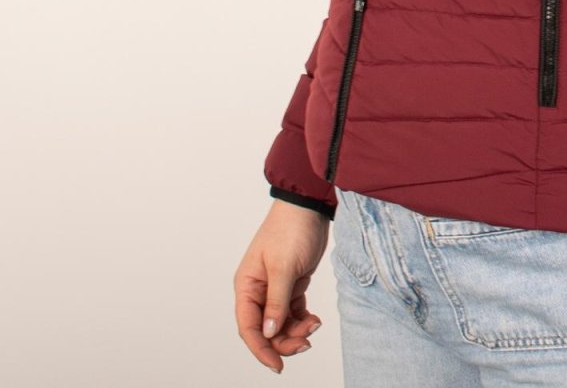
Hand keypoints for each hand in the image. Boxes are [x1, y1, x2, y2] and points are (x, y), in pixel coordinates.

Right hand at [234, 200, 328, 373]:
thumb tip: (270, 333)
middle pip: (266, 329)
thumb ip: (277, 301)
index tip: (277, 365)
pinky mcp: (292, 283)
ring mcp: (275, 288)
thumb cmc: (290, 229)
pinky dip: (303, 319)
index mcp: (247, 286)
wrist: (309, 206)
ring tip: (314, 327)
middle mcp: (258, 290)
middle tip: (306, 343)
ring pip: (281, 323)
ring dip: (296, 330)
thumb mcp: (284, 266)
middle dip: (284, 340)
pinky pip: (294, 311)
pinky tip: (315, 320)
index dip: (261, 349)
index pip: (249, 327)